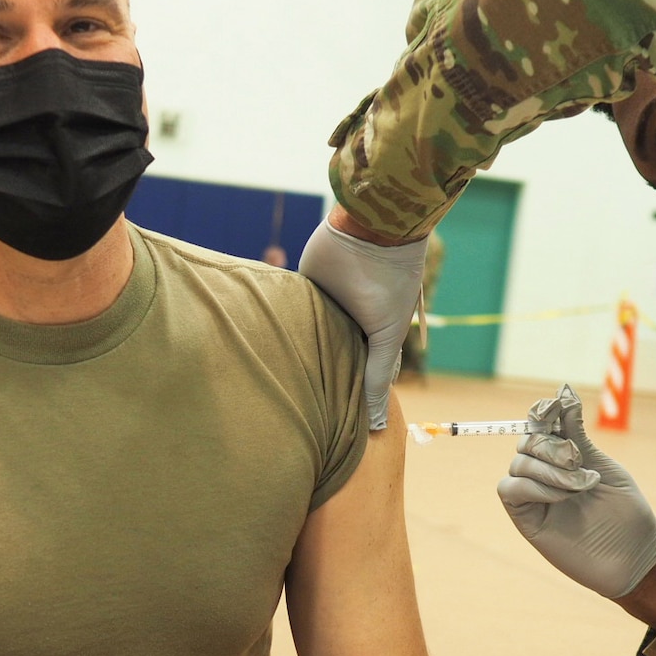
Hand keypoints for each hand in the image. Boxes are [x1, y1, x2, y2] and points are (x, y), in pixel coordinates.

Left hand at [298, 213, 426, 430]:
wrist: (372, 231)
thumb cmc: (387, 285)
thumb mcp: (387, 336)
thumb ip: (377, 375)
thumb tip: (378, 424)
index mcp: (372, 333)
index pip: (357, 369)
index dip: (348, 394)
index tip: (335, 425)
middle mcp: (348, 320)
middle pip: (330, 355)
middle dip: (319, 378)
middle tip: (303, 413)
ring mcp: (324, 305)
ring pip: (308, 336)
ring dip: (299, 356)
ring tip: (281, 389)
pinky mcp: (303, 287)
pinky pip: (291, 312)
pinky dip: (284, 328)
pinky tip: (268, 353)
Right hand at [496, 385, 655, 598]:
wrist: (635, 558)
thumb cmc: (627, 514)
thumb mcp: (604, 466)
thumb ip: (578, 436)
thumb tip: (563, 394)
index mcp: (566, 458)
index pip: (541, 425)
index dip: (543, 412)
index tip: (555, 406)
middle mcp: (546, 474)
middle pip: (527, 441)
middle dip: (551, 445)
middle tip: (578, 461)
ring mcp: (535, 496)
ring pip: (518, 463)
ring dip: (549, 469)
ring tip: (580, 486)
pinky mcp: (526, 519)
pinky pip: (510, 489)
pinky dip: (533, 486)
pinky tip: (561, 496)